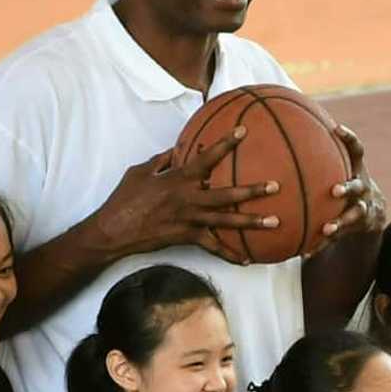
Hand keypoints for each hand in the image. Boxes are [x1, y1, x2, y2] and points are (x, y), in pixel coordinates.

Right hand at [94, 126, 279, 263]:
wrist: (114, 230)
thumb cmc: (124, 198)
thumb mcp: (141, 171)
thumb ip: (162, 160)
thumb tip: (178, 151)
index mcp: (178, 178)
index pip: (207, 158)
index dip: (225, 144)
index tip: (243, 131)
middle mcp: (188, 198)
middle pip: (227, 193)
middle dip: (253, 190)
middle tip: (276, 186)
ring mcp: (189, 219)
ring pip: (226, 221)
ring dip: (251, 222)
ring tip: (274, 221)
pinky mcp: (186, 237)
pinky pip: (213, 247)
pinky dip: (229, 254)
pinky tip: (246, 260)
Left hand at [308, 125, 385, 256]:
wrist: (372, 212)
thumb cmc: (345, 181)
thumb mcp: (342, 166)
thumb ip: (322, 152)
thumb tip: (289, 127)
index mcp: (356, 169)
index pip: (357, 150)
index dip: (349, 138)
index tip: (336, 129)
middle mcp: (362, 188)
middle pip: (358, 187)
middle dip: (348, 188)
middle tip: (336, 190)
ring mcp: (361, 209)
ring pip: (353, 217)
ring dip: (340, 222)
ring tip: (328, 229)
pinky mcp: (353, 229)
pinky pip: (336, 239)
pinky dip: (321, 245)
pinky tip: (305, 253)